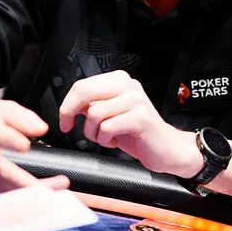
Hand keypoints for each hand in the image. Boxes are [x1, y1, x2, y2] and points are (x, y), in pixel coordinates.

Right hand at [0, 97, 70, 192]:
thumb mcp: (0, 107)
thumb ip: (22, 117)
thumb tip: (42, 129)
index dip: (10, 141)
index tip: (25, 146)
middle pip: (5, 173)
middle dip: (33, 183)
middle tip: (61, 183)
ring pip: (7, 190)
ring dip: (34, 196)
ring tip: (59, 194)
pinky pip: (4, 196)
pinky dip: (24, 202)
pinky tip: (44, 201)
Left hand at [59, 71, 202, 177]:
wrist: (167, 149)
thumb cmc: (137, 134)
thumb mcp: (110, 115)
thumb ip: (93, 105)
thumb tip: (70, 105)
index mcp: (119, 81)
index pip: (83, 85)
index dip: (67, 104)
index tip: (65, 119)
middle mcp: (128, 86)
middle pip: (85, 92)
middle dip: (69, 111)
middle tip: (67, 127)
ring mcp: (136, 100)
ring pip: (94, 113)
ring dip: (93, 133)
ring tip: (106, 138)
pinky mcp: (141, 117)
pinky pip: (107, 127)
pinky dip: (105, 140)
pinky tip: (115, 142)